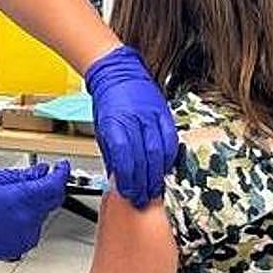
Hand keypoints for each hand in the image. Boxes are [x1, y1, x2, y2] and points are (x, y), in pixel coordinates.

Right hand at [0, 160, 69, 269]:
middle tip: (42, 178)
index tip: (62, 167)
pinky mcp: (23, 245)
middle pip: (53, 200)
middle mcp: (27, 219)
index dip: (62, 173)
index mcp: (20, 200)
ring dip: (37, 203)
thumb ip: (22, 175)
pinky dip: (29, 218)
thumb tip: (41, 171)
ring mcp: (27, 235)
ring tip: (14, 200)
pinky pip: (35, 227)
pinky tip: (11, 214)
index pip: (54, 185)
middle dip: (50, 187)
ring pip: (44, 213)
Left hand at [85, 45, 177, 207]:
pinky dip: (169, 158)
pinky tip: (166, 169)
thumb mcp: (102, 128)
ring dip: (157, 175)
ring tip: (155, 190)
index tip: (129, 193)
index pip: (123, 156)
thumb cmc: (108, 101)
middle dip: (143, 183)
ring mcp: (151, 115)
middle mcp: (133, 119)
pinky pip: (171, 140)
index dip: (128, 178)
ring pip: (158, 151)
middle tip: (143, 199)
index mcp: (113, 123)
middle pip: (142, 158)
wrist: (117, 73)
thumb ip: (112, 153)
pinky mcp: (163, 113)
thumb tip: (118, 178)